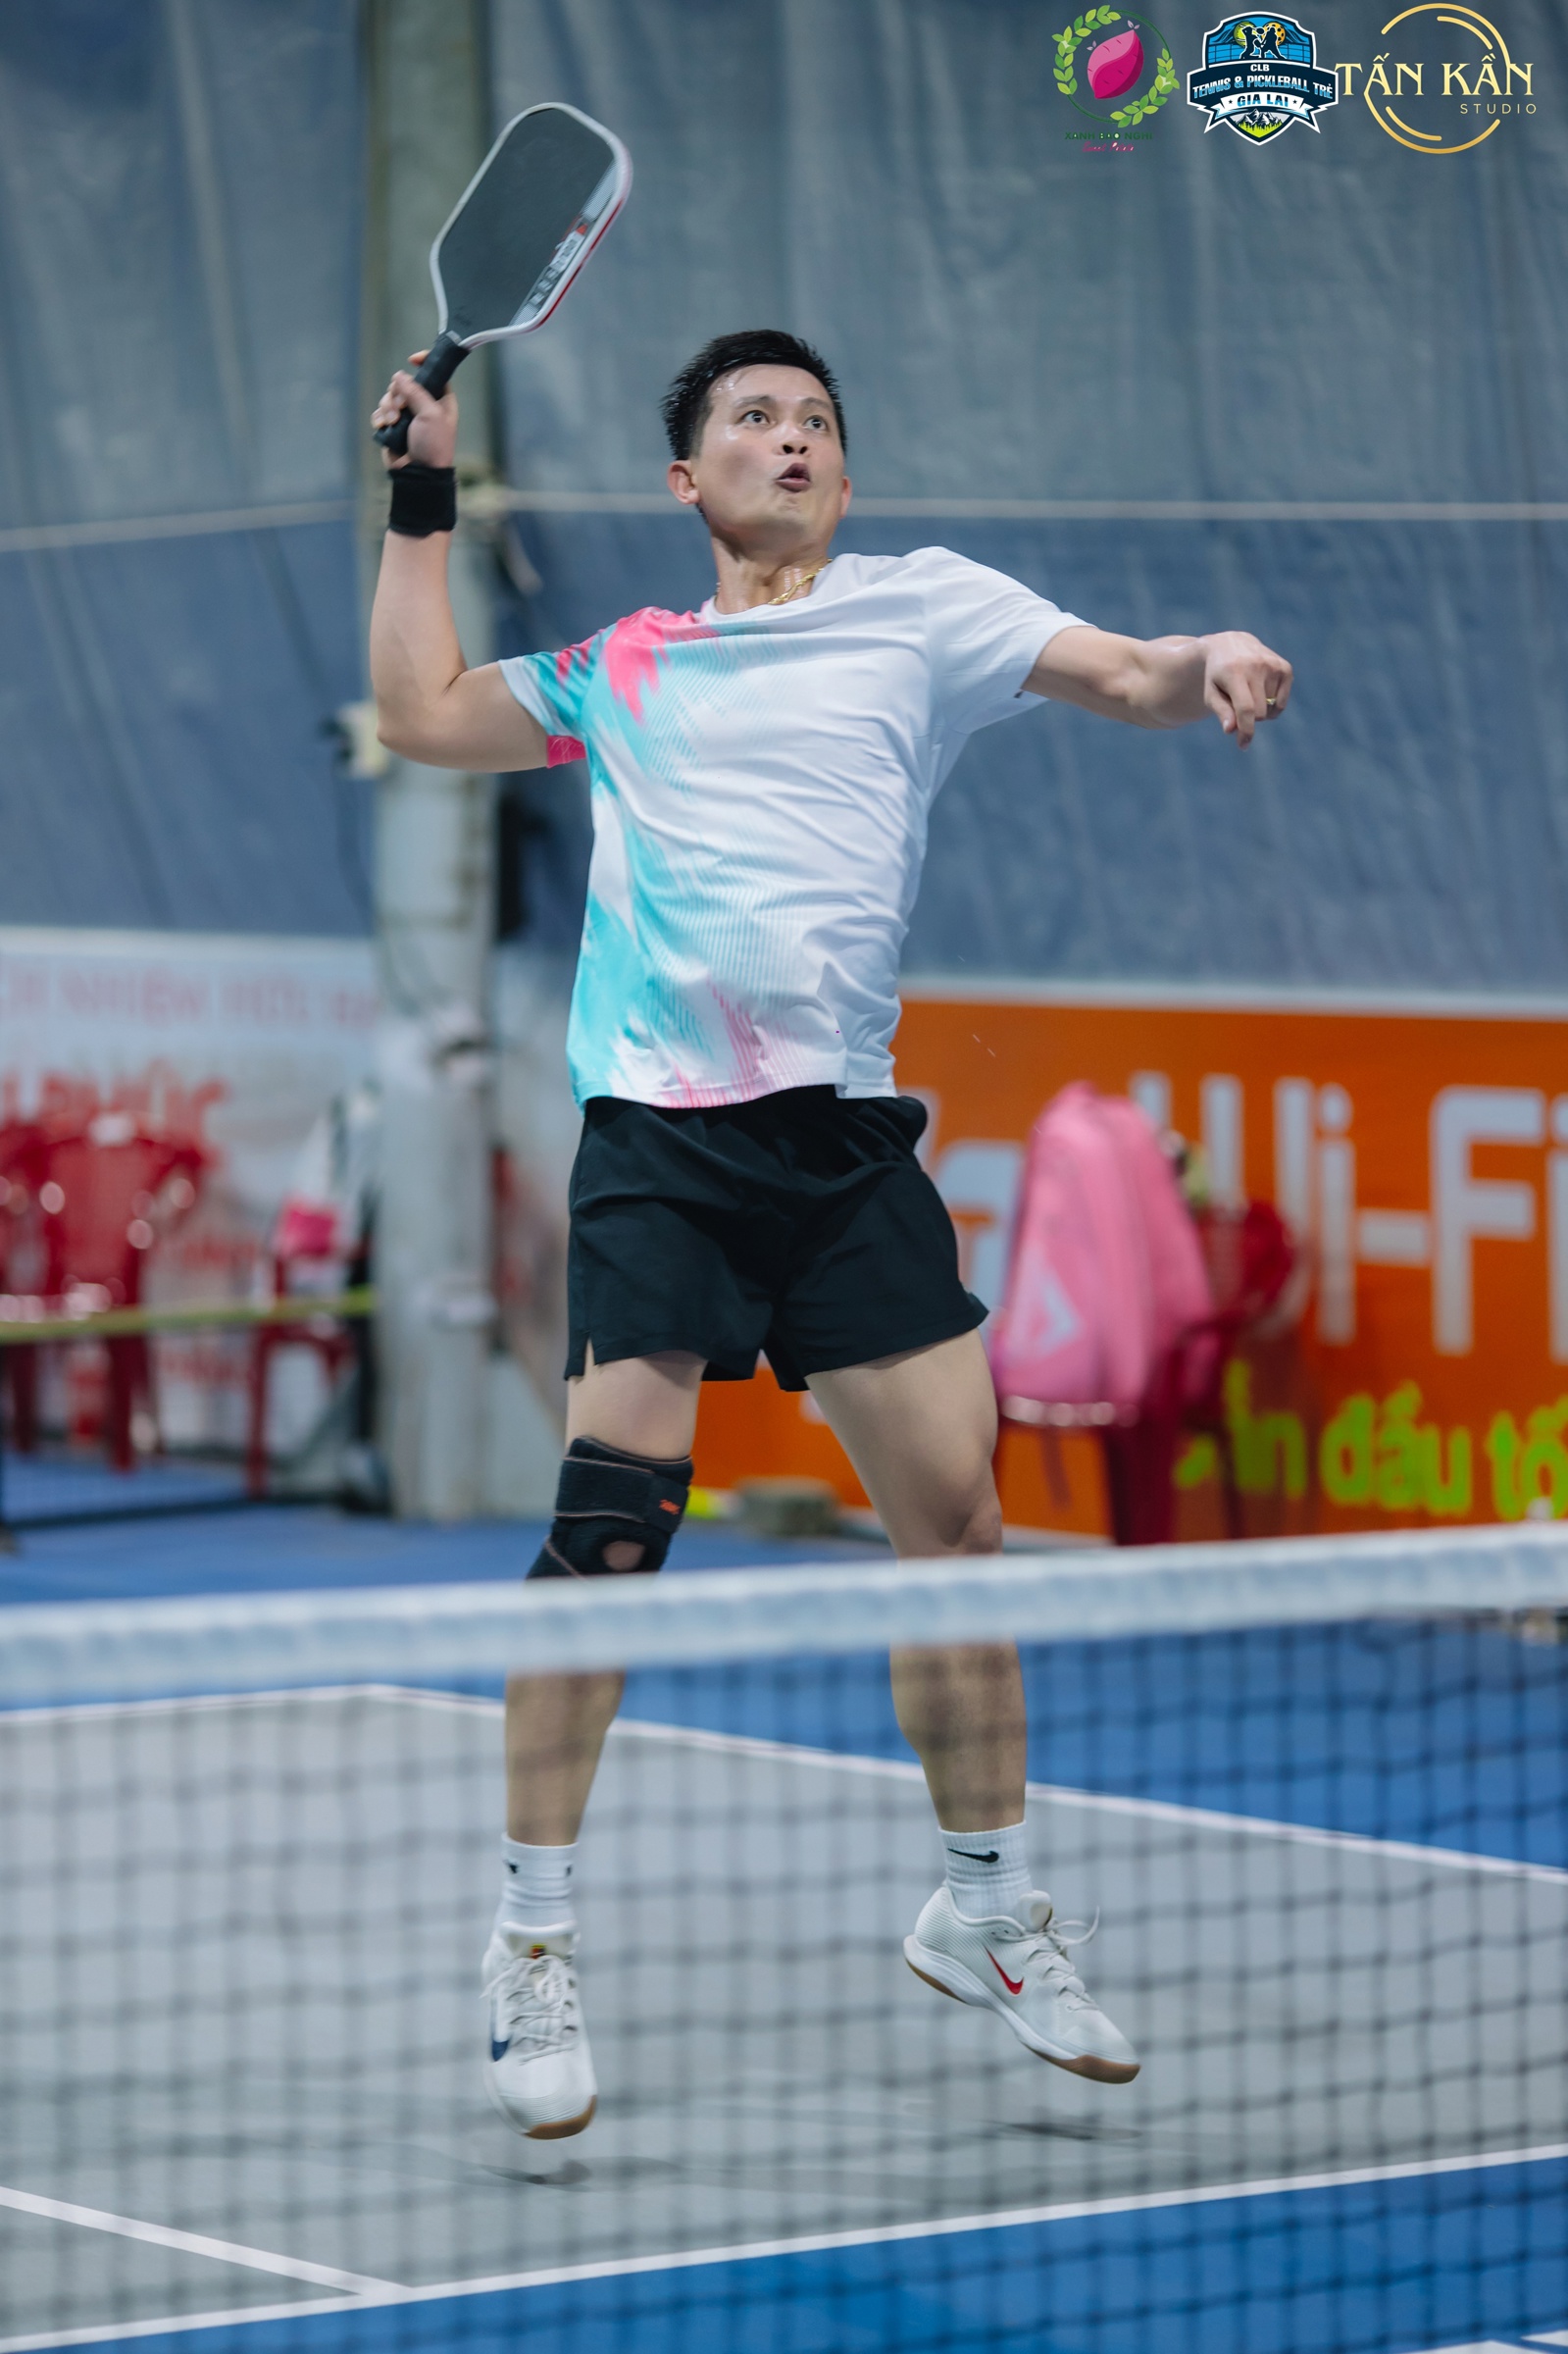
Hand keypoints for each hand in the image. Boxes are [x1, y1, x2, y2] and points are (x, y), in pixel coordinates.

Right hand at [371, 352, 458, 469]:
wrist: (418, 473)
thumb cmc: (432, 445)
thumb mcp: (430, 414)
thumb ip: (415, 392)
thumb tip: (399, 376)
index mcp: (440, 399)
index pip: (433, 372)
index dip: (424, 362)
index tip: (412, 360)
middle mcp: (423, 405)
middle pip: (404, 383)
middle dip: (397, 393)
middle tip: (401, 408)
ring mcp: (407, 415)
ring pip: (390, 397)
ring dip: (387, 407)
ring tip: (393, 422)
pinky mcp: (393, 426)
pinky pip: (381, 412)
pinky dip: (380, 418)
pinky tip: (384, 427)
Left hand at [1202, 631, 1291, 746]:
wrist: (1229, 645)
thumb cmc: (1217, 676)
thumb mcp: (1211, 693)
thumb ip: (1221, 711)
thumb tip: (1231, 730)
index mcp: (1235, 672)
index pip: (1246, 708)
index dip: (1247, 730)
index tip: (1243, 745)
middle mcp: (1256, 665)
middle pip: (1259, 712)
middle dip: (1249, 719)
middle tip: (1238, 710)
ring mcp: (1273, 665)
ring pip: (1271, 709)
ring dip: (1260, 710)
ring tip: (1248, 694)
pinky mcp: (1284, 667)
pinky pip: (1281, 702)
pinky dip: (1272, 706)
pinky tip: (1261, 694)